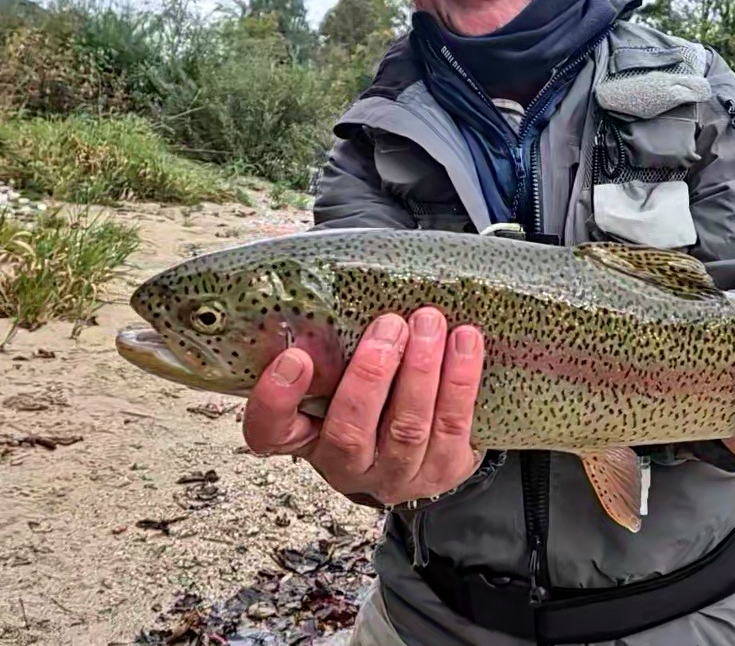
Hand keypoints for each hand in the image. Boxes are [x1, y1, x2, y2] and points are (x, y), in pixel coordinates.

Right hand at [240, 307, 485, 505]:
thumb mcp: (339, 370)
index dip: (276, 400)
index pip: (270, 432)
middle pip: (349, 432)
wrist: (425, 450)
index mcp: (306, 437)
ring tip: (429, 324)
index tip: (295, 358)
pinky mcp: (444, 469)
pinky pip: (453, 425)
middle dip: (371, 375)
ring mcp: (396, 474)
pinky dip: (459, 380)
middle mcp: (346, 464)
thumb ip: (323, 332)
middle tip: (390, 326)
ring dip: (420, 372)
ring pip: (407, 429)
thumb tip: (304, 259)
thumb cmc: (374, 396)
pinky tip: (464, 342)